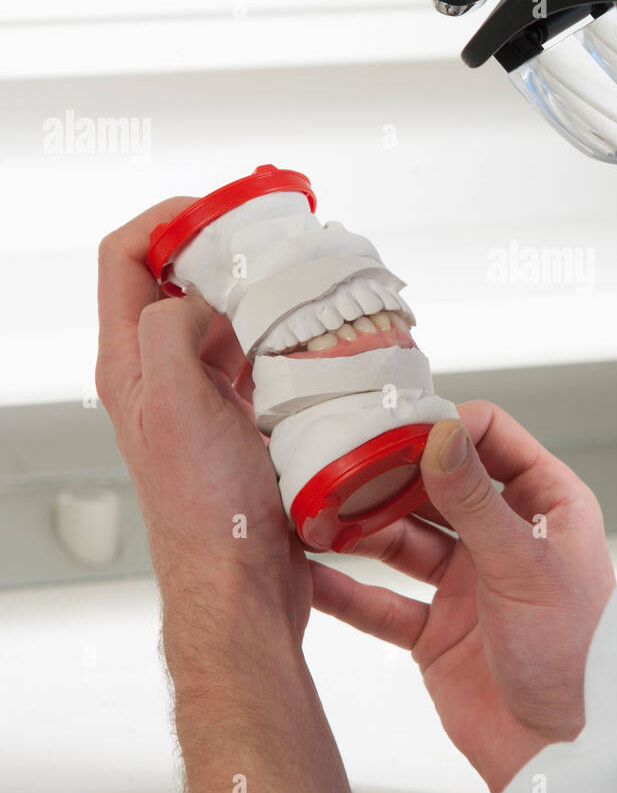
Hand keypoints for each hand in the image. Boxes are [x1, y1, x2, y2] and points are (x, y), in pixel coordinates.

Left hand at [95, 199, 311, 655]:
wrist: (244, 582)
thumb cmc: (207, 513)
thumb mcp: (175, 404)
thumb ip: (171, 330)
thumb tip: (204, 301)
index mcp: (129, 363)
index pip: (125, 257)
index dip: (166, 219)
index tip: (220, 210)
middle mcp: (159, 374)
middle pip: (175, 279)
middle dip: (222, 248)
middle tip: (272, 238)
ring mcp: (201, 396)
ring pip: (222, 316)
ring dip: (258, 293)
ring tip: (299, 283)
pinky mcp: (240, 418)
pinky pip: (258, 355)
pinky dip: (283, 336)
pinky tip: (315, 339)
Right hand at [308, 401, 615, 792]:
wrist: (566, 756)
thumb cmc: (577, 658)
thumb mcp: (524, 565)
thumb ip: (475, 500)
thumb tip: (439, 433)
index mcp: (546, 504)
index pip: (488, 437)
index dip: (440, 426)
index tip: (390, 427)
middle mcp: (504, 536)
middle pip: (434, 485)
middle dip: (385, 477)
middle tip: (336, 467)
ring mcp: (468, 583)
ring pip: (400, 540)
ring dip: (358, 529)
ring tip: (312, 517)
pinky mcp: (437, 632)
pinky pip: (382, 602)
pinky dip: (345, 591)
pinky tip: (309, 575)